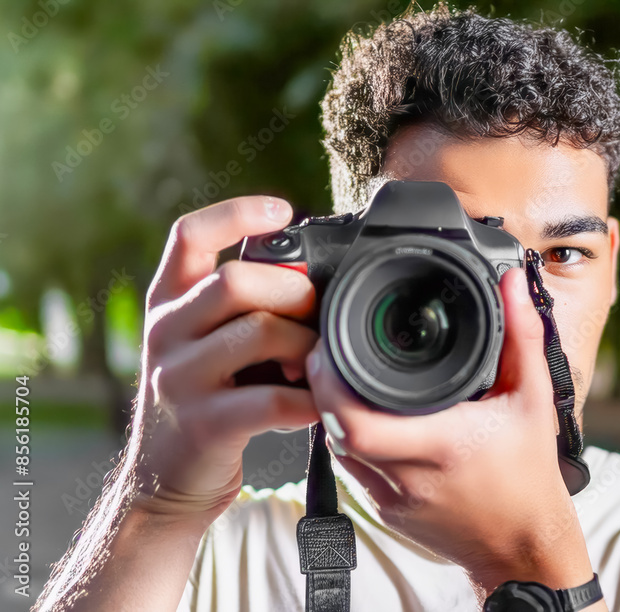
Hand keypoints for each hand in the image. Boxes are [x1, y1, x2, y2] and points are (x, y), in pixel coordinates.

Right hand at [132, 196, 320, 521]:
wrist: (166, 480)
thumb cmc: (209, 400)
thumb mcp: (210, 343)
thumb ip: (246, 309)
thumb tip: (318, 281)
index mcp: (170, 302)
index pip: (189, 235)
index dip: (236, 214)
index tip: (283, 210)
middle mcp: (166, 332)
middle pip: (236, 280)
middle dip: (294, 292)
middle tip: (318, 317)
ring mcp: (179, 379)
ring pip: (259, 332)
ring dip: (307, 346)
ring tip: (319, 366)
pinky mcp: (203, 425)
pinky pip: (271, 400)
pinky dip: (309, 400)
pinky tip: (319, 405)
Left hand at [306, 267, 595, 596]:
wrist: (524, 546)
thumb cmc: (531, 476)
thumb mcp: (534, 398)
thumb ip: (522, 335)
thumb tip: (510, 285)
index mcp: (442, 444)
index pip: (358, 419)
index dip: (330, 382)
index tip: (331, 346)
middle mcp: (409, 475)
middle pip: (335, 427)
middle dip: (322, 386)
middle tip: (327, 352)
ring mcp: (391, 498)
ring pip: (338, 447)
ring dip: (333, 411)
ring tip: (341, 376)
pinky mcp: (384, 511)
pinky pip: (352, 467)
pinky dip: (350, 437)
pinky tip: (364, 415)